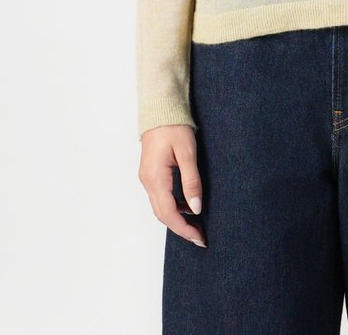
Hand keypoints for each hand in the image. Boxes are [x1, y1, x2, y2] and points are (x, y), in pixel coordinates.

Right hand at [138, 124, 206, 246]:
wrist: (160, 109)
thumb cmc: (174, 127)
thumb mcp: (187, 153)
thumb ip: (192, 181)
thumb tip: (196, 208)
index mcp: (155, 178)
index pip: (169, 213)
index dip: (184, 229)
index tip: (200, 238)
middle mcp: (147, 181)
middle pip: (162, 214)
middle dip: (181, 228)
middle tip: (200, 237)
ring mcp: (147, 177)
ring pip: (160, 207)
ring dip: (177, 218)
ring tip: (196, 224)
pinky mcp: (150, 173)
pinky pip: (160, 196)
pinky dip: (173, 205)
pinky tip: (187, 204)